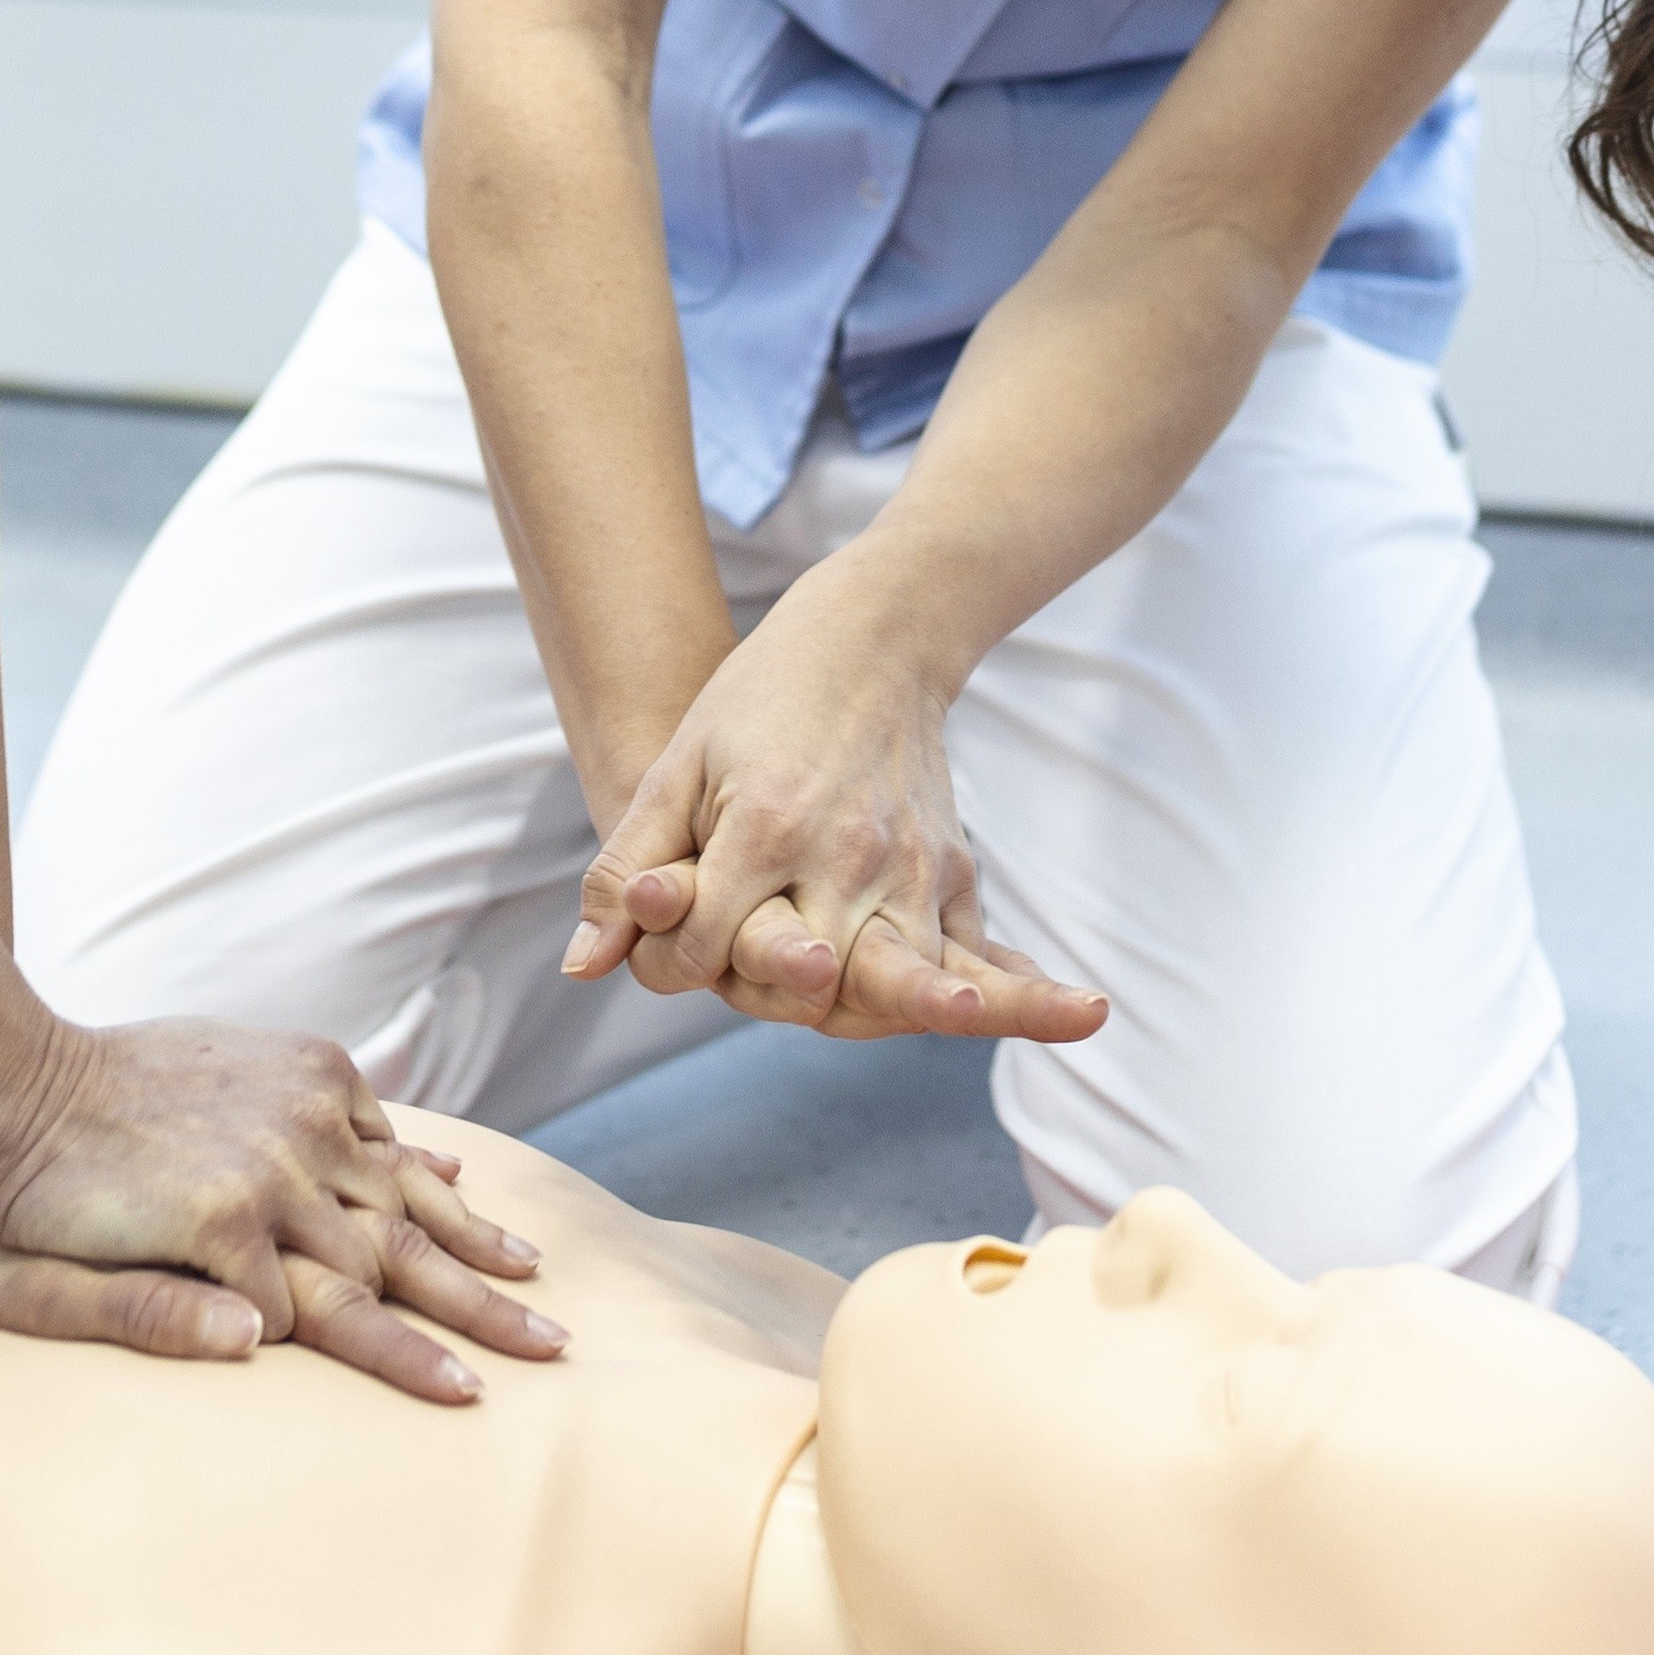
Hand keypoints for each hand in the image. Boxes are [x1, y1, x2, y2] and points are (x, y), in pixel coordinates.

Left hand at [0, 1018, 567, 1403]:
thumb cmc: (2, 1210)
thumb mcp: (27, 1297)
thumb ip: (139, 1322)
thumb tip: (255, 1344)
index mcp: (223, 1232)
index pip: (340, 1317)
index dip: (407, 1363)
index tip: (467, 1400)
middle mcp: (275, 1167)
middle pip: (396, 1255)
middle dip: (478, 1308)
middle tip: (551, 1347)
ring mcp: (288, 1109)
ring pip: (398, 1187)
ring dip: (468, 1232)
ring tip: (531, 1270)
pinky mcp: (287, 1064)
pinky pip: (369, 1118)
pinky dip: (414, 1152)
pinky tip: (457, 1177)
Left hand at [564, 560, 1109, 1044]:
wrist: (873, 636)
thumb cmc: (758, 702)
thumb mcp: (677, 768)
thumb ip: (628, 870)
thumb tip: (583, 969)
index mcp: (767, 828)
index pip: (706, 947)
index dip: (673, 961)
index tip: (667, 947)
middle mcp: (848, 855)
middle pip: (811, 979)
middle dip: (778, 993)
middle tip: (781, 980)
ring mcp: (913, 866)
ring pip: (904, 980)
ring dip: (915, 1010)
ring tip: (964, 1018)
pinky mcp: (955, 872)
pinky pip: (974, 955)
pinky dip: (1004, 995)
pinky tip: (1070, 1015)